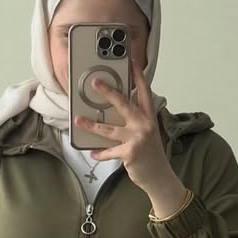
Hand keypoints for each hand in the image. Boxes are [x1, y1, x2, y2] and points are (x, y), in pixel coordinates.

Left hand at [74, 55, 188, 213]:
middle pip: (123, 103)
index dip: (138, 75)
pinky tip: (92, 153)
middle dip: (108, 92)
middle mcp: (144, 124)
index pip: (144, 91)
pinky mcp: (130, 152)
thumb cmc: (151, 153)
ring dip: (91, 125)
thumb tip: (115, 110)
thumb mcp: (147, 131)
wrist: (158, 175)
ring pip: (109, 129)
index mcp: (149, 116)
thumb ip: (136, 119)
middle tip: (95, 82)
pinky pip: (109, 151)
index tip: (131, 61)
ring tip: (78, 120)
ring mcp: (137, 138)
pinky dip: (100, 153)